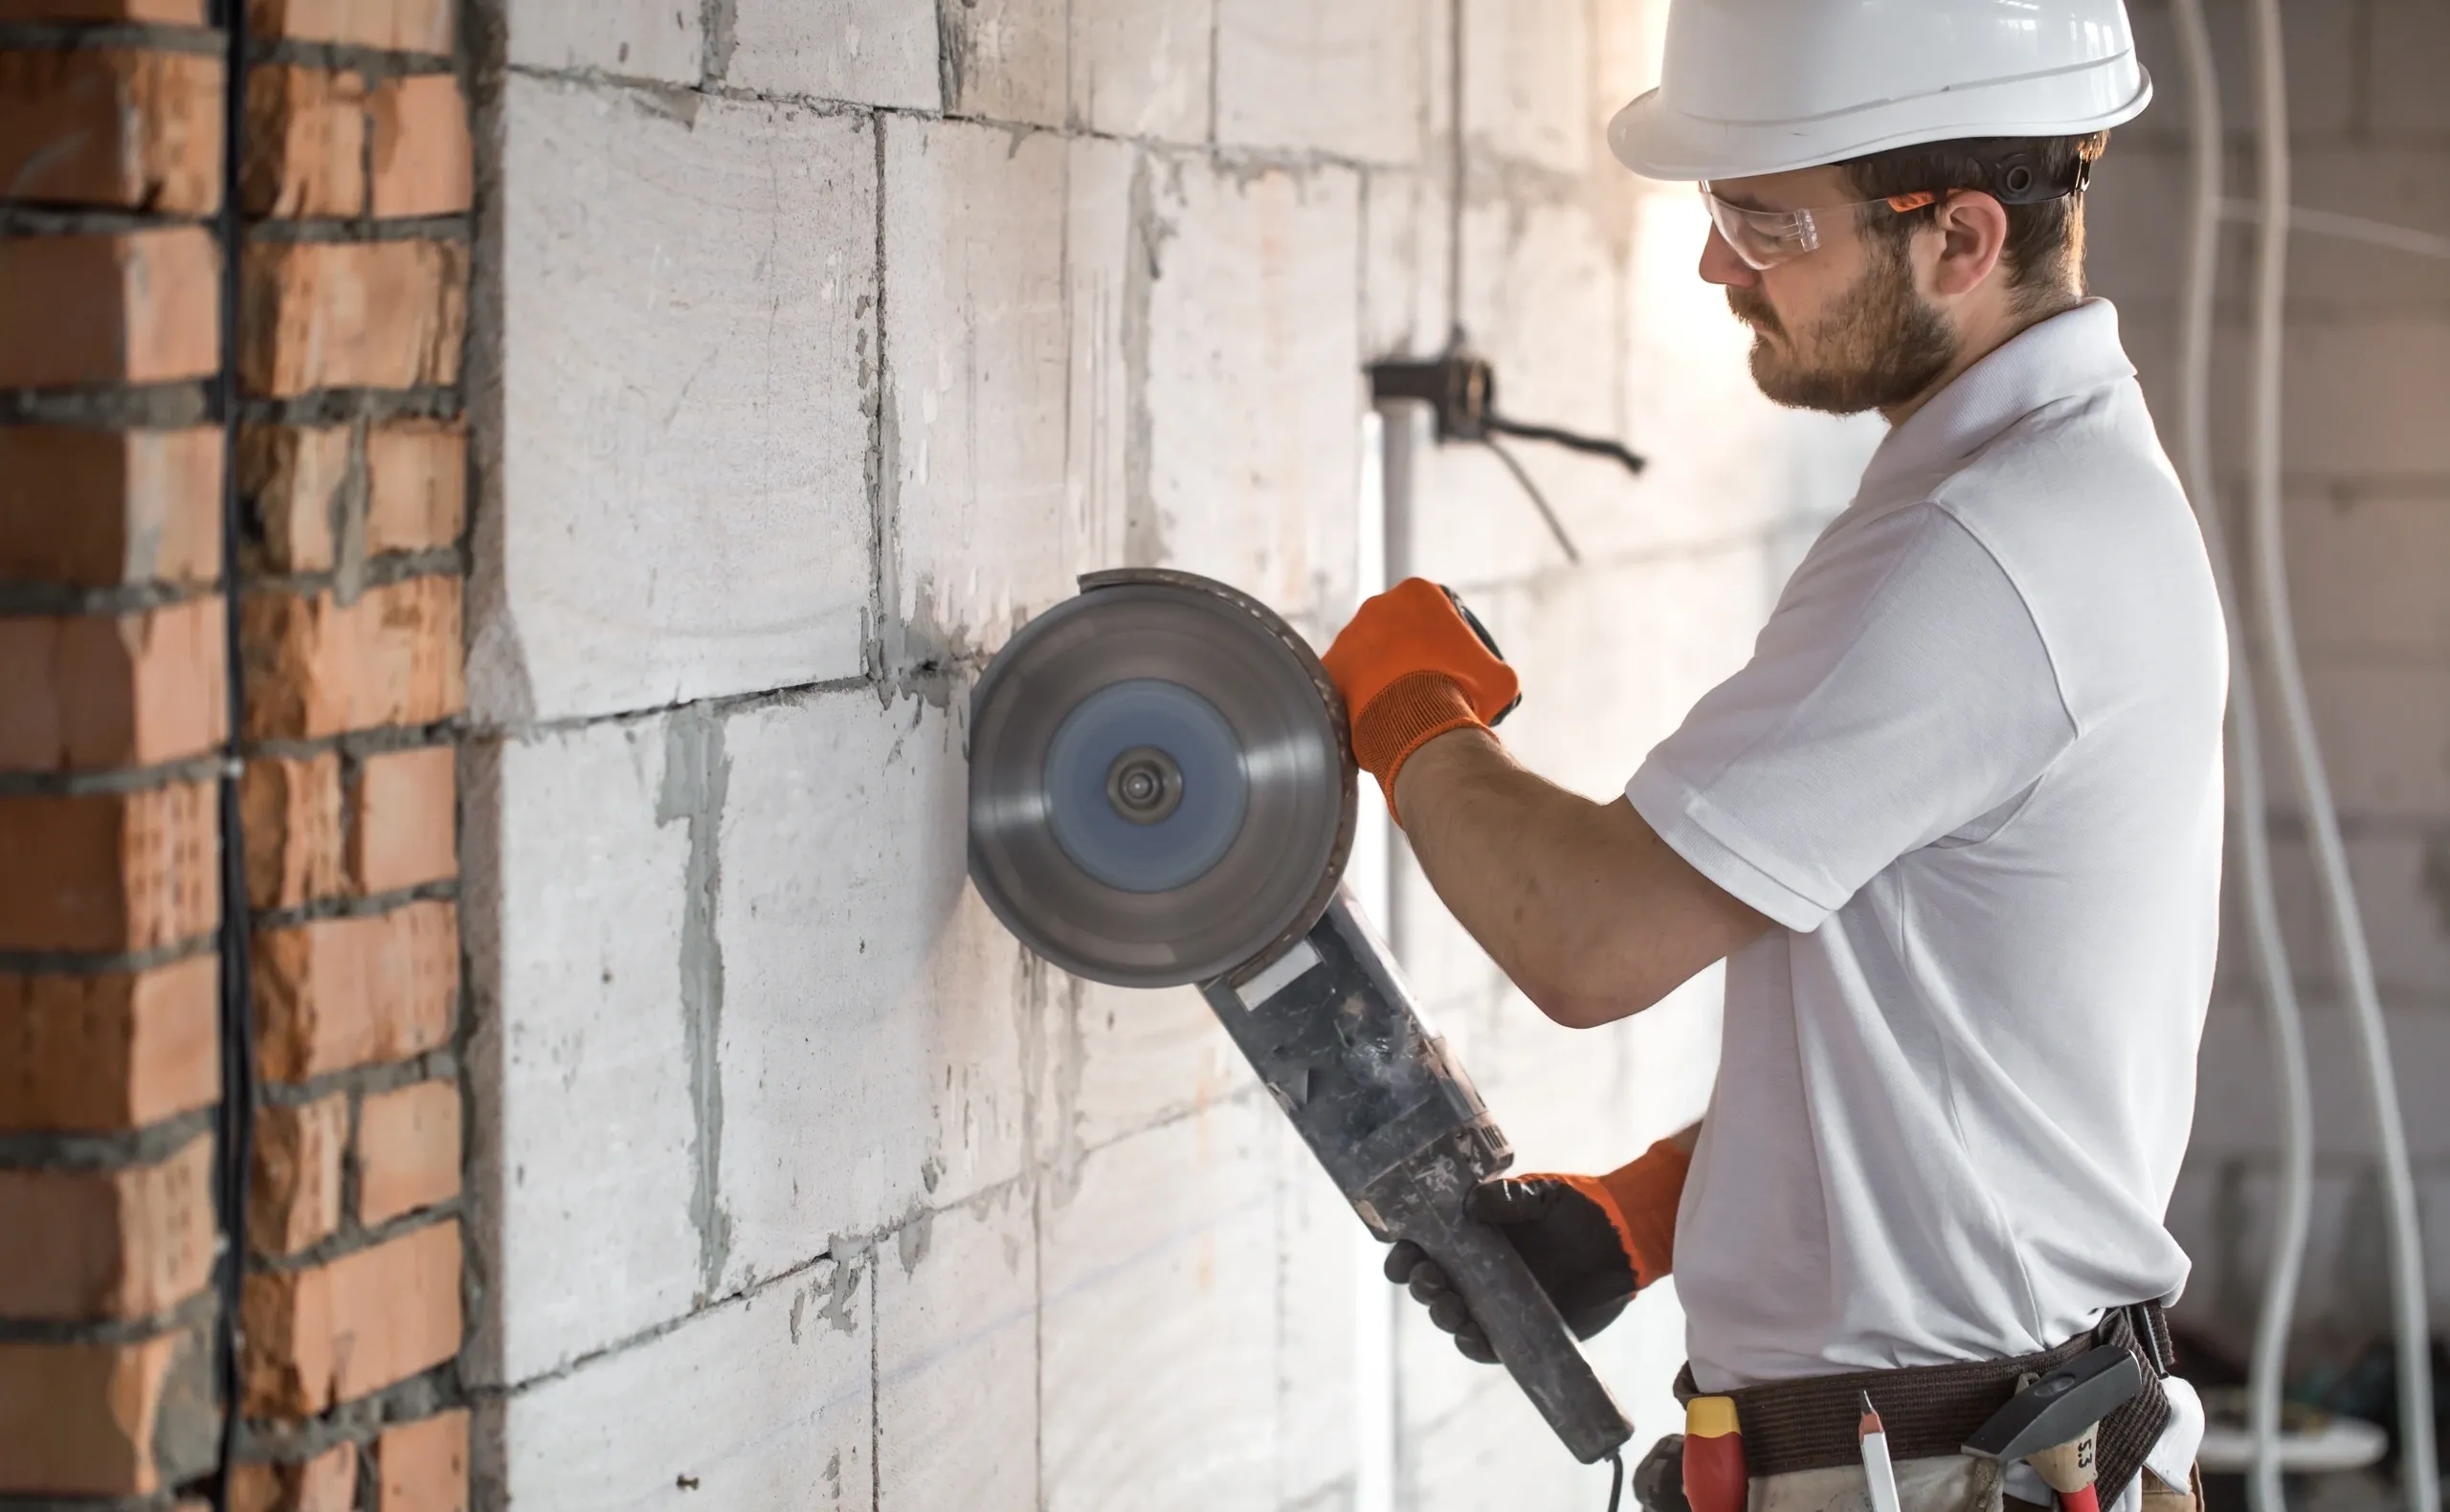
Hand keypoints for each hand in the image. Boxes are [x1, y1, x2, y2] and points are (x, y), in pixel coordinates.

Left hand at [1320, 579, 1519, 816]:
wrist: (1415, 727)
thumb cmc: (1461, 694)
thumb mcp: (1499, 681)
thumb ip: (1495, 671)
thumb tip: (1494, 683)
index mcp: (1418, 593)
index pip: (1437, 613)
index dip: (1450, 643)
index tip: (1457, 669)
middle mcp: (1377, 605)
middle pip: (1400, 632)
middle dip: (1414, 656)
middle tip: (1430, 688)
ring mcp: (1348, 635)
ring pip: (1371, 656)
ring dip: (1385, 675)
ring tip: (1404, 707)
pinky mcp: (1329, 668)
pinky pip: (1348, 682)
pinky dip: (1361, 697)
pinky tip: (1380, 717)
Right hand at [1383, 1176, 1641, 1363]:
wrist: (1621, 1240)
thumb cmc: (1575, 1210)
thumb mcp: (1540, 1195)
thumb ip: (1508, 1198)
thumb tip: (1472, 1203)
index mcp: (1469, 1235)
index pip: (1422, 1246)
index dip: (1403, 1254)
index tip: (1402, 1256)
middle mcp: (1475, 1271)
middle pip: (1430, 1285)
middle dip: (1422, 1285)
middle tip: (1432, 1280)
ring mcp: (1494, 1302)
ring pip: (1452, 1317)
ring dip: (1442, 1315)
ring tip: (1451, 1307)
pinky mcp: (1518, 1330)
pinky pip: (1486, 1345)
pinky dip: (1472, 1344)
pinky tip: (1469, 1336)